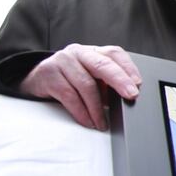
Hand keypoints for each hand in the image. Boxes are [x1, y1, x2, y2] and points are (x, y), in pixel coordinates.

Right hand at [19, 44, 141, 129]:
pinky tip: (88, 121)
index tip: (138, 84)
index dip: (128, 68)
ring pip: (86, 84)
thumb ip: (107, 84)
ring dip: (97, 108)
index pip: (115, 53)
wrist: (36, 80)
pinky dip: (81, 112)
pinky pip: (69, 96)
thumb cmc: (71, 80)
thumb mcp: (92, 78)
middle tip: (131, 96)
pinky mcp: (48, 74)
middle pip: (102, 65)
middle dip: (120, 81)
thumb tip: (127, 100)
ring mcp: (62, 61)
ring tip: (102, 123)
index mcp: (93, 52)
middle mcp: (78, 52)